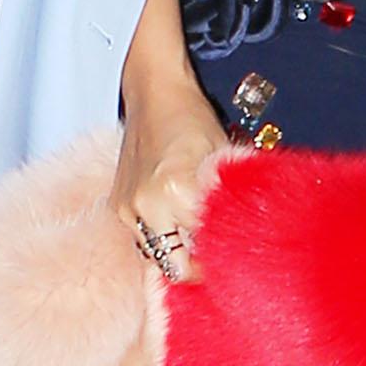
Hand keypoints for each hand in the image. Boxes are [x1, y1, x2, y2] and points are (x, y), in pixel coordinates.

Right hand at [111, 79, 224, 279]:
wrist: (154, 96)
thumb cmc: (193, 120)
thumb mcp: (223, 154)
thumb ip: (228, 195)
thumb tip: (248, 230)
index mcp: (177, 189)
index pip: (204, 245)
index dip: (223, 256)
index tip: (238, 260)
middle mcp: (147, 205)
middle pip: (175, 264)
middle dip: (198, 269)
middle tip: (219, 264)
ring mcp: (127, 209)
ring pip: (155, 258)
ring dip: (177, 259)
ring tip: (201, 250)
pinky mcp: (117, 208)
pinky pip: (142, 241)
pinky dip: (161, 243)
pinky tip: (180, 235)